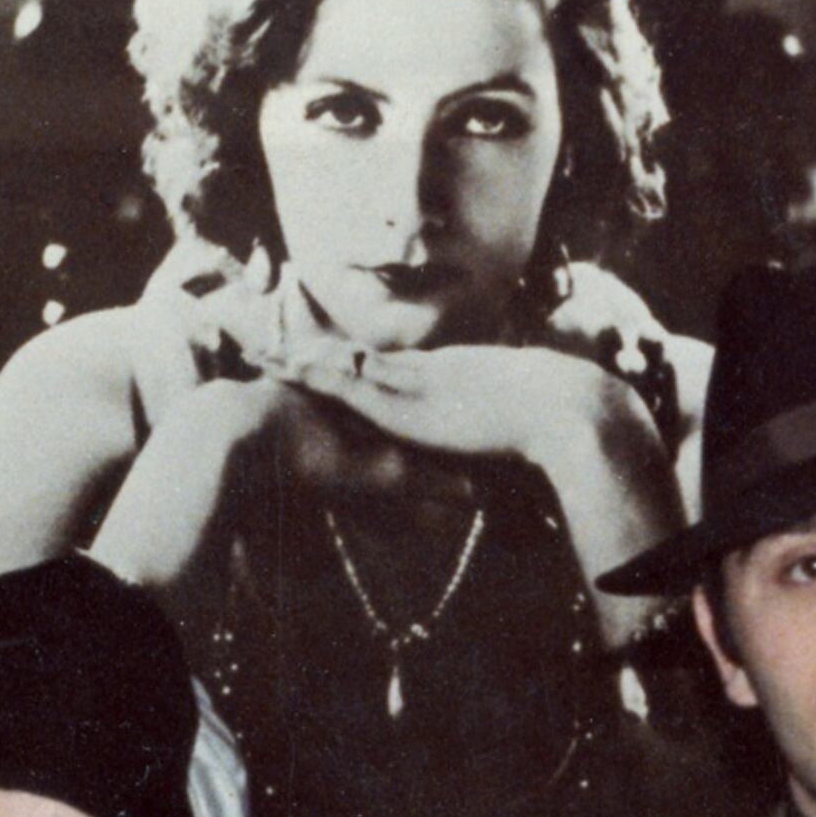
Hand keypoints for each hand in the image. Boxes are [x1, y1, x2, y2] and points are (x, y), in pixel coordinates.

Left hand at [272, 335, 643, 478]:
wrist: (559, 411)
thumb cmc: (545, 429)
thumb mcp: (507, 437)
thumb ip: (488, 445)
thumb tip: (488, 469)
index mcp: (442, 378)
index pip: (385, 370)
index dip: (349, 366)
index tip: (322, 363)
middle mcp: (419, 371)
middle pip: (352, 359)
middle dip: (309, 354)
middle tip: (266, 347)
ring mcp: (409, 380)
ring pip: (339, 363)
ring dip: (298, 358)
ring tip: (256, 352)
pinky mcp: (403, 396)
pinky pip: (346, 381)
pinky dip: (312, 373)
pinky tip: (282, 367)